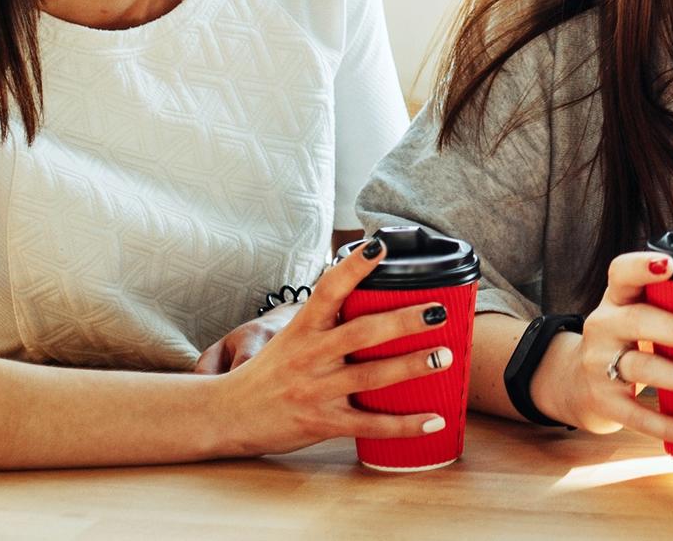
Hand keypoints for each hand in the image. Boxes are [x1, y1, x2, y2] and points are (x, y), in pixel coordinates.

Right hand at [207, 236, 459, 455]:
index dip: (353, 267)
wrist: (225, 414)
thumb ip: (324, 319)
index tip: (379, 247)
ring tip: (446, 356)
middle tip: (439, 311)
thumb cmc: (266, 372)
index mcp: (303, 329)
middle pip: (362, 333)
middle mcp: (310, 357)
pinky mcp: (322, 423)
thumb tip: (363, 291)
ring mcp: (316, 391)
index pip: (328, 290)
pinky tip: (435, 418)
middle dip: (404, 322)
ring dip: (412, 366)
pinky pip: (370, 425)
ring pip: (372, 378)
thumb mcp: (288, 337)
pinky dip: (406, 425)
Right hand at [532, 248, 672, 447]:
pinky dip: (672, 426)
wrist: (575, 383)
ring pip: (643, 367)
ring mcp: (599, 365)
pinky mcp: (603, 402)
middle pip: (640, 321)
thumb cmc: (629, 340)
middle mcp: (603, 325)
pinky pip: (638, 415)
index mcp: (617, 298)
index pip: (622, 272)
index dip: (642, 266)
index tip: (670, 266)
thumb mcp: (638, 312)